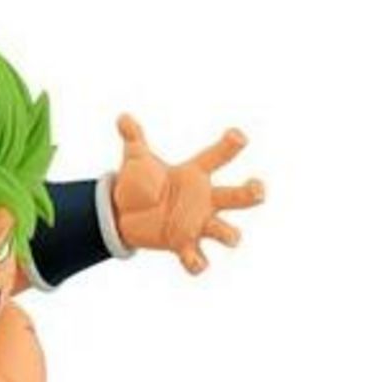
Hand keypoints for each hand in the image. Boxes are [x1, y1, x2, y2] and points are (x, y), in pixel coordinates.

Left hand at [109, 115, 265, 275]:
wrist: (123, 215)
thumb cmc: (138, 183)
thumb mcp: (135, 159)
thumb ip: (133, 138)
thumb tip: (123, 117)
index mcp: (194, 175)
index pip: (216, 157)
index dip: (229, 146)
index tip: (239, 137)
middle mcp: (203, 200)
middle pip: (236, 196)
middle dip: (251, 194)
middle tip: (259, 190)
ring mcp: (196, 225)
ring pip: (225, 231)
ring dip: (230, 235)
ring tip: (230, 238)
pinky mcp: (183, 245)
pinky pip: (196, 258)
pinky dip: (198, 263)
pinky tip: (196, 263)